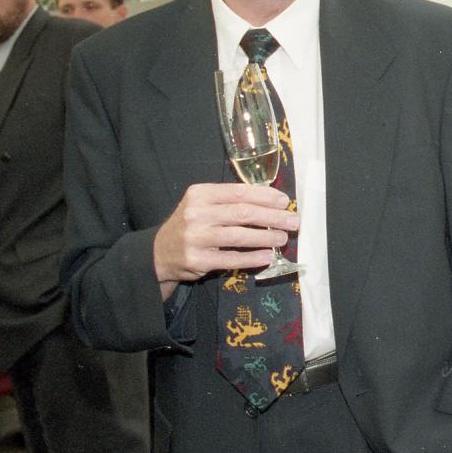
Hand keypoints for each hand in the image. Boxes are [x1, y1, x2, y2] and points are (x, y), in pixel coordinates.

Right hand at [153, 183, 297, 298]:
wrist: (159, 252)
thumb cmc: (190, 225)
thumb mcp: (203, 205)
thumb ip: (229, 201)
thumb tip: (270, 200)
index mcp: (200, 194)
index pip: (238, 192)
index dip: (264, 196)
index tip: (284, 201)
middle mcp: (196, 213)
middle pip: (242, 213)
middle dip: (272, 217)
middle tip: (293, 221)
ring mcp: (196, 237)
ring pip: (238, 236)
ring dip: (266, 237)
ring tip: (283, 238)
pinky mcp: (197, 260)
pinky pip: (231, 258)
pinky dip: (252, 257)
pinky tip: (267, 256)